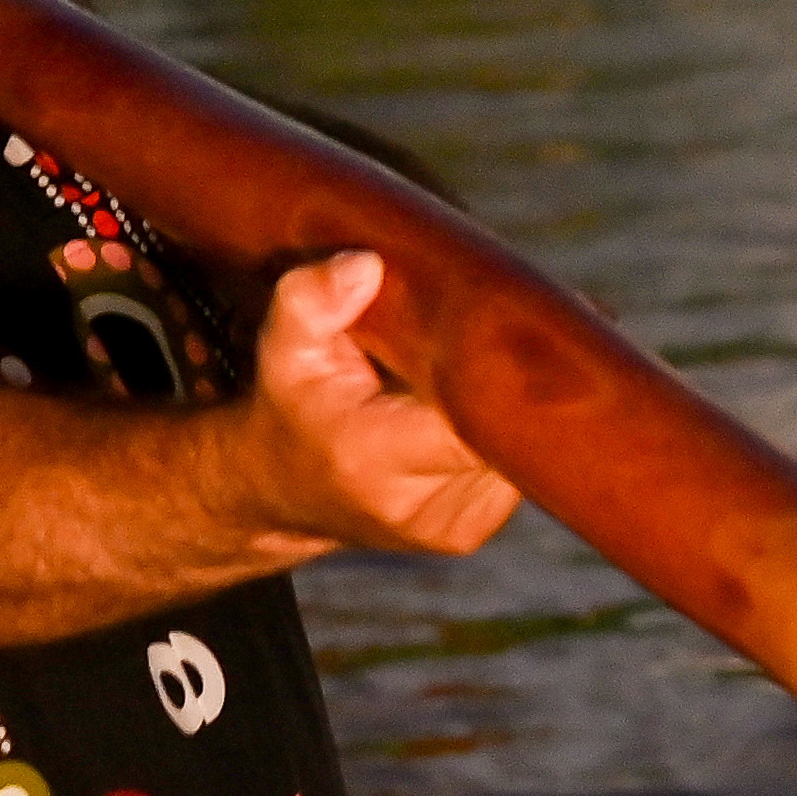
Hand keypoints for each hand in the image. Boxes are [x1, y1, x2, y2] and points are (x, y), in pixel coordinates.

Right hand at [238, 251, 516, 556]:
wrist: (281, 490)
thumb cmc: (292, 405)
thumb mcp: (282, 347)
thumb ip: (311, 300)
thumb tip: (368, 265)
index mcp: (372, 456)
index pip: (473, 418)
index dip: (501, 370)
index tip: (507, 322)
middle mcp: (417, 504)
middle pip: (506, 432)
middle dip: (507, 379)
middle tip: (502, 328)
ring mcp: (450, 527)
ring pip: (516, 451)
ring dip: (505, 408)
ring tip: (478, 369)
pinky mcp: (469, 531)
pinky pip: (512, 471)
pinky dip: (499, 435)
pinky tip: (472, 407)